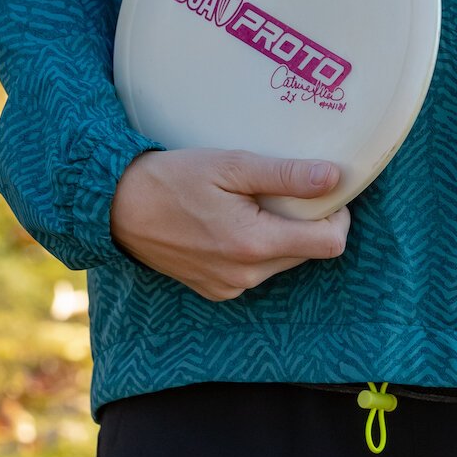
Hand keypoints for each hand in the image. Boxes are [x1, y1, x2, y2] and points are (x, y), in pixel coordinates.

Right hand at [109, 149, 349, 301]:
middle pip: (309, 252)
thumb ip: (285, 174)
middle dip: (307, 221)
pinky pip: (256, 272)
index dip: (337, 215)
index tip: (323, 189)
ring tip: (250, 202)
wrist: (118, 207)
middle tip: (281, 187)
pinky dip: (256, 248)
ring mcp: (230, 288)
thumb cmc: (174, 178)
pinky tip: (230, 222)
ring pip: (283, 261)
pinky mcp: (216, 291)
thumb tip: (334, 176)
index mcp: (255, 244)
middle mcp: (247, 276)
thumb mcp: (231, 165)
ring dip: (280, 234)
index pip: (331, 244)